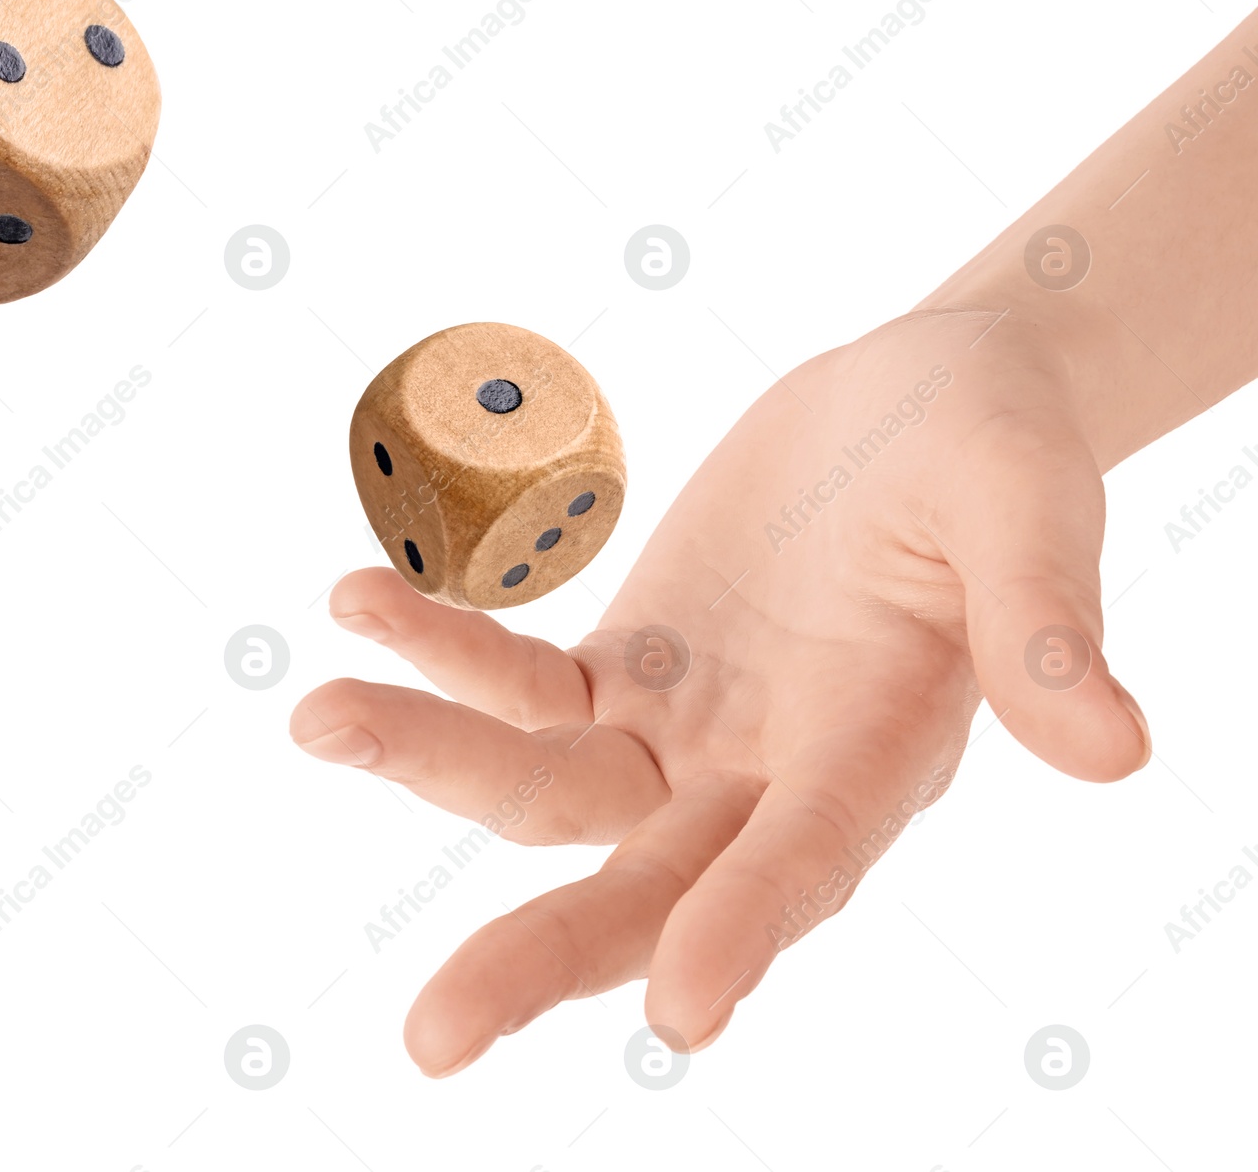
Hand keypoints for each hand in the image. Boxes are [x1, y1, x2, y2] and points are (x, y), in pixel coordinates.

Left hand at [291, 307, 1150, 1075]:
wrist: (916, 400)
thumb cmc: (992, 448)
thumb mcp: (1023, 505)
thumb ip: (1044, 619)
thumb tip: (1117, 751)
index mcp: (884, 749)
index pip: (814, 854)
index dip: (753, 923)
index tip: (681, 1008)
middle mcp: (773, 771)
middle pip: (648, 880)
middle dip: (545, 955)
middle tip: (433, 1036)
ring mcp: (688, 728)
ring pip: (549, 788)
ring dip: (433, 758)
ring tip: (319, 714)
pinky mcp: (628, 669)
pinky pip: (521, 688)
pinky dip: (444, 656)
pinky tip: (356, 603)